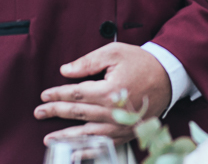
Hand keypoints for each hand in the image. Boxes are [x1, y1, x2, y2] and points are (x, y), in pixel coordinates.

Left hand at [36, 43, 170, 144]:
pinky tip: (75, 155)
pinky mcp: (127, 133)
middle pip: (77, 113)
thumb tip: (65, 71)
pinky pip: (103, 145)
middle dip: (55, 112)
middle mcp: (113, 112)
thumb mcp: (115, 53)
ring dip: (66, 137)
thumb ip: (88, 62)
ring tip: (49, 139)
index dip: (57, 94)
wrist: (169, 76)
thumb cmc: (142, 62)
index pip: (75, 94)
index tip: (45, 95)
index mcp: (108, 91)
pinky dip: (88, 152)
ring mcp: (120, 125)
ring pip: (87, 133)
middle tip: (39, 113)